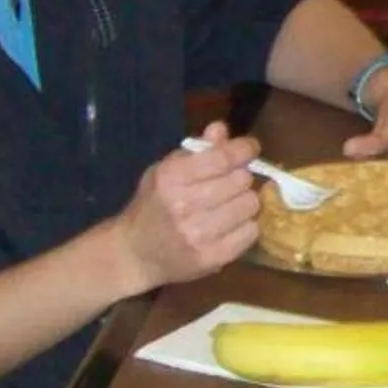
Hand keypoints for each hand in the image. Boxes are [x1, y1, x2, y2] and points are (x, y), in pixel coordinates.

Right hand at [117, 121, 262, 289]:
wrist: (135, 254)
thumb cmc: (153, 205)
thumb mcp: (165, 170)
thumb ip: (196, 150)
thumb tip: (221, 129)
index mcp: (171, 178)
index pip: (223, 158)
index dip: (244, 149)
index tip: (250, 148)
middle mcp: (184, 205)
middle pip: (242, 180)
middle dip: (240, 176)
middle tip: (231, 182)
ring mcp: (199, 234)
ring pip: (250, 205)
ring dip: (244, 201)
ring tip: (230, 204)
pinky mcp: (212, 258)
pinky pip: (251, 232)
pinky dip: (246, 225)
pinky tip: (230, 225)